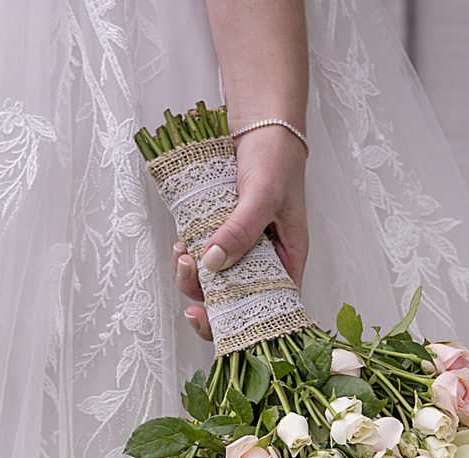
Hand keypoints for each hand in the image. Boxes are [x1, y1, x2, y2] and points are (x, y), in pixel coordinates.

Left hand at [172, 124, 308, 340]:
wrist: (259, 124)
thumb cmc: (275, 158)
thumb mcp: (263, 194)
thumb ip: (240, 229)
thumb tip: (213, 263)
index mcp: (286, 260)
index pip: (269, 307)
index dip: (240, 322)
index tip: (211, 319)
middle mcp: (263, 259)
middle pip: (235, 300)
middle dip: (207, 299)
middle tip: (190, 284)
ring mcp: (240, 248)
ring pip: (213, 281)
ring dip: (192, 276)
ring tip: (183, 255)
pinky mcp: (219, 234)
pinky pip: (202, 257)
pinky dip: (188, 256)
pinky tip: (182, 243)